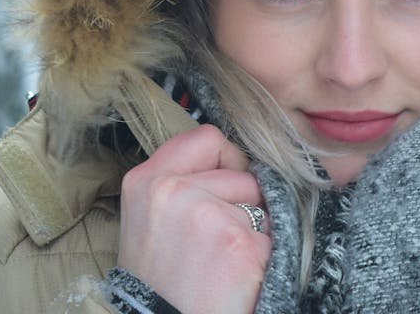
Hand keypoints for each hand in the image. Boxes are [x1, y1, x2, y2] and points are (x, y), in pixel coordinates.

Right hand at [117, 125, 270, 313]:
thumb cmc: (160, 281)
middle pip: (243, 171)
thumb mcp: (150, 219)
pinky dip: (264, 256)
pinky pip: (274, 234)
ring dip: (255, 229)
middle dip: (242, 203)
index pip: (208, 137)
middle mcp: (174, 192)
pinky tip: (236, 275)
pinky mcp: (240, 244)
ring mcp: (208, 216)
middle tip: (213, 243)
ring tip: (222, 260)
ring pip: (262, 202)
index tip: (222, 187)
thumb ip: (183, 182)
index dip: (227, 160)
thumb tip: (235, 161)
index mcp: (146, 181)